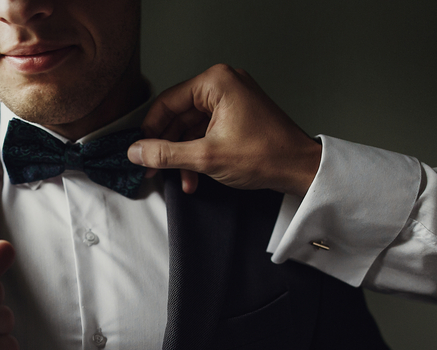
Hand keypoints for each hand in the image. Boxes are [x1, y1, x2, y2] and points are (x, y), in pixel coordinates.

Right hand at [127, 64, 321, 196]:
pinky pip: (206, 133)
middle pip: (178, 116)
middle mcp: (223, 85)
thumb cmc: (266, 155)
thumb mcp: (206, 157)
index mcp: (216, 82)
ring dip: (183, 156)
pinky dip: (198, 154)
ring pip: (191, 128)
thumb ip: (166, 153)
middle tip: (152, 169)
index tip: (139, 151)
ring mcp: (231, 101)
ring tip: (180, 179)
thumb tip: (136, 151)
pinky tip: (194, 176)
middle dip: (167, 147)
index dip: (150, 130)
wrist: (300, 169)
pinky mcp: (237, 117)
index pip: (167, 102)